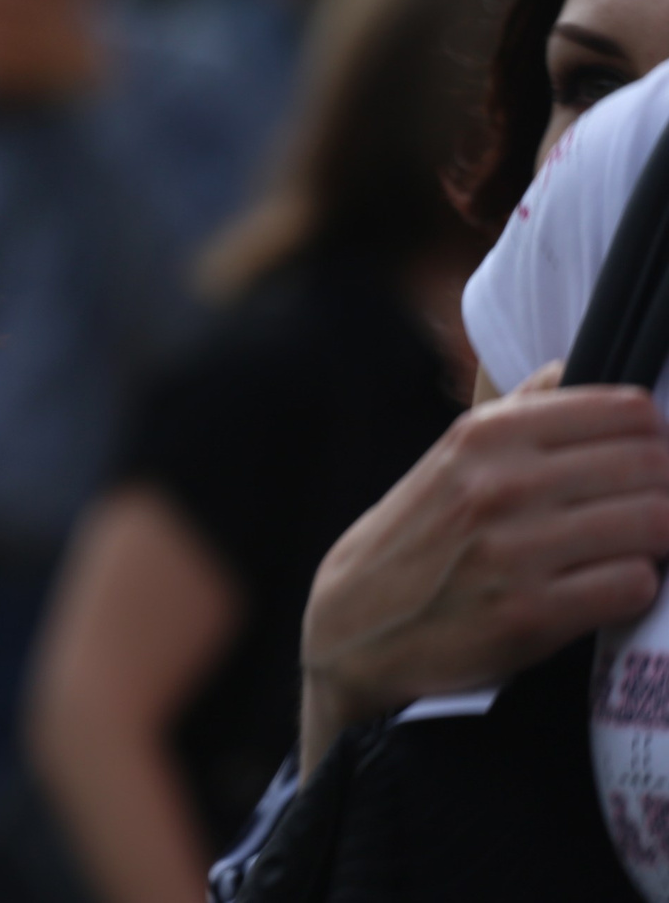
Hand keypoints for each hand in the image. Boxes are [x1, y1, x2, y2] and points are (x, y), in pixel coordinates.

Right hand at [298, 363, 668, 766]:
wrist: (355, 625)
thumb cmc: (416, 539)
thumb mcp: (449, 460)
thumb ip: (515, 413)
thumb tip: (571, 368)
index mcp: (486, 434)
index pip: (626, 411)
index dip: (655, 435)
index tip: (649, 458)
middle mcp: (501, 484)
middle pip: (652, 465)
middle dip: (668, 487)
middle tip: (652, 507)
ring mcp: (515, 550)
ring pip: (655, 522)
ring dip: (660, 539)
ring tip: (637, 546)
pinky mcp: (530, 615)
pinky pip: (634, 585)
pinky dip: (637, 586)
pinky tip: (609, 586)